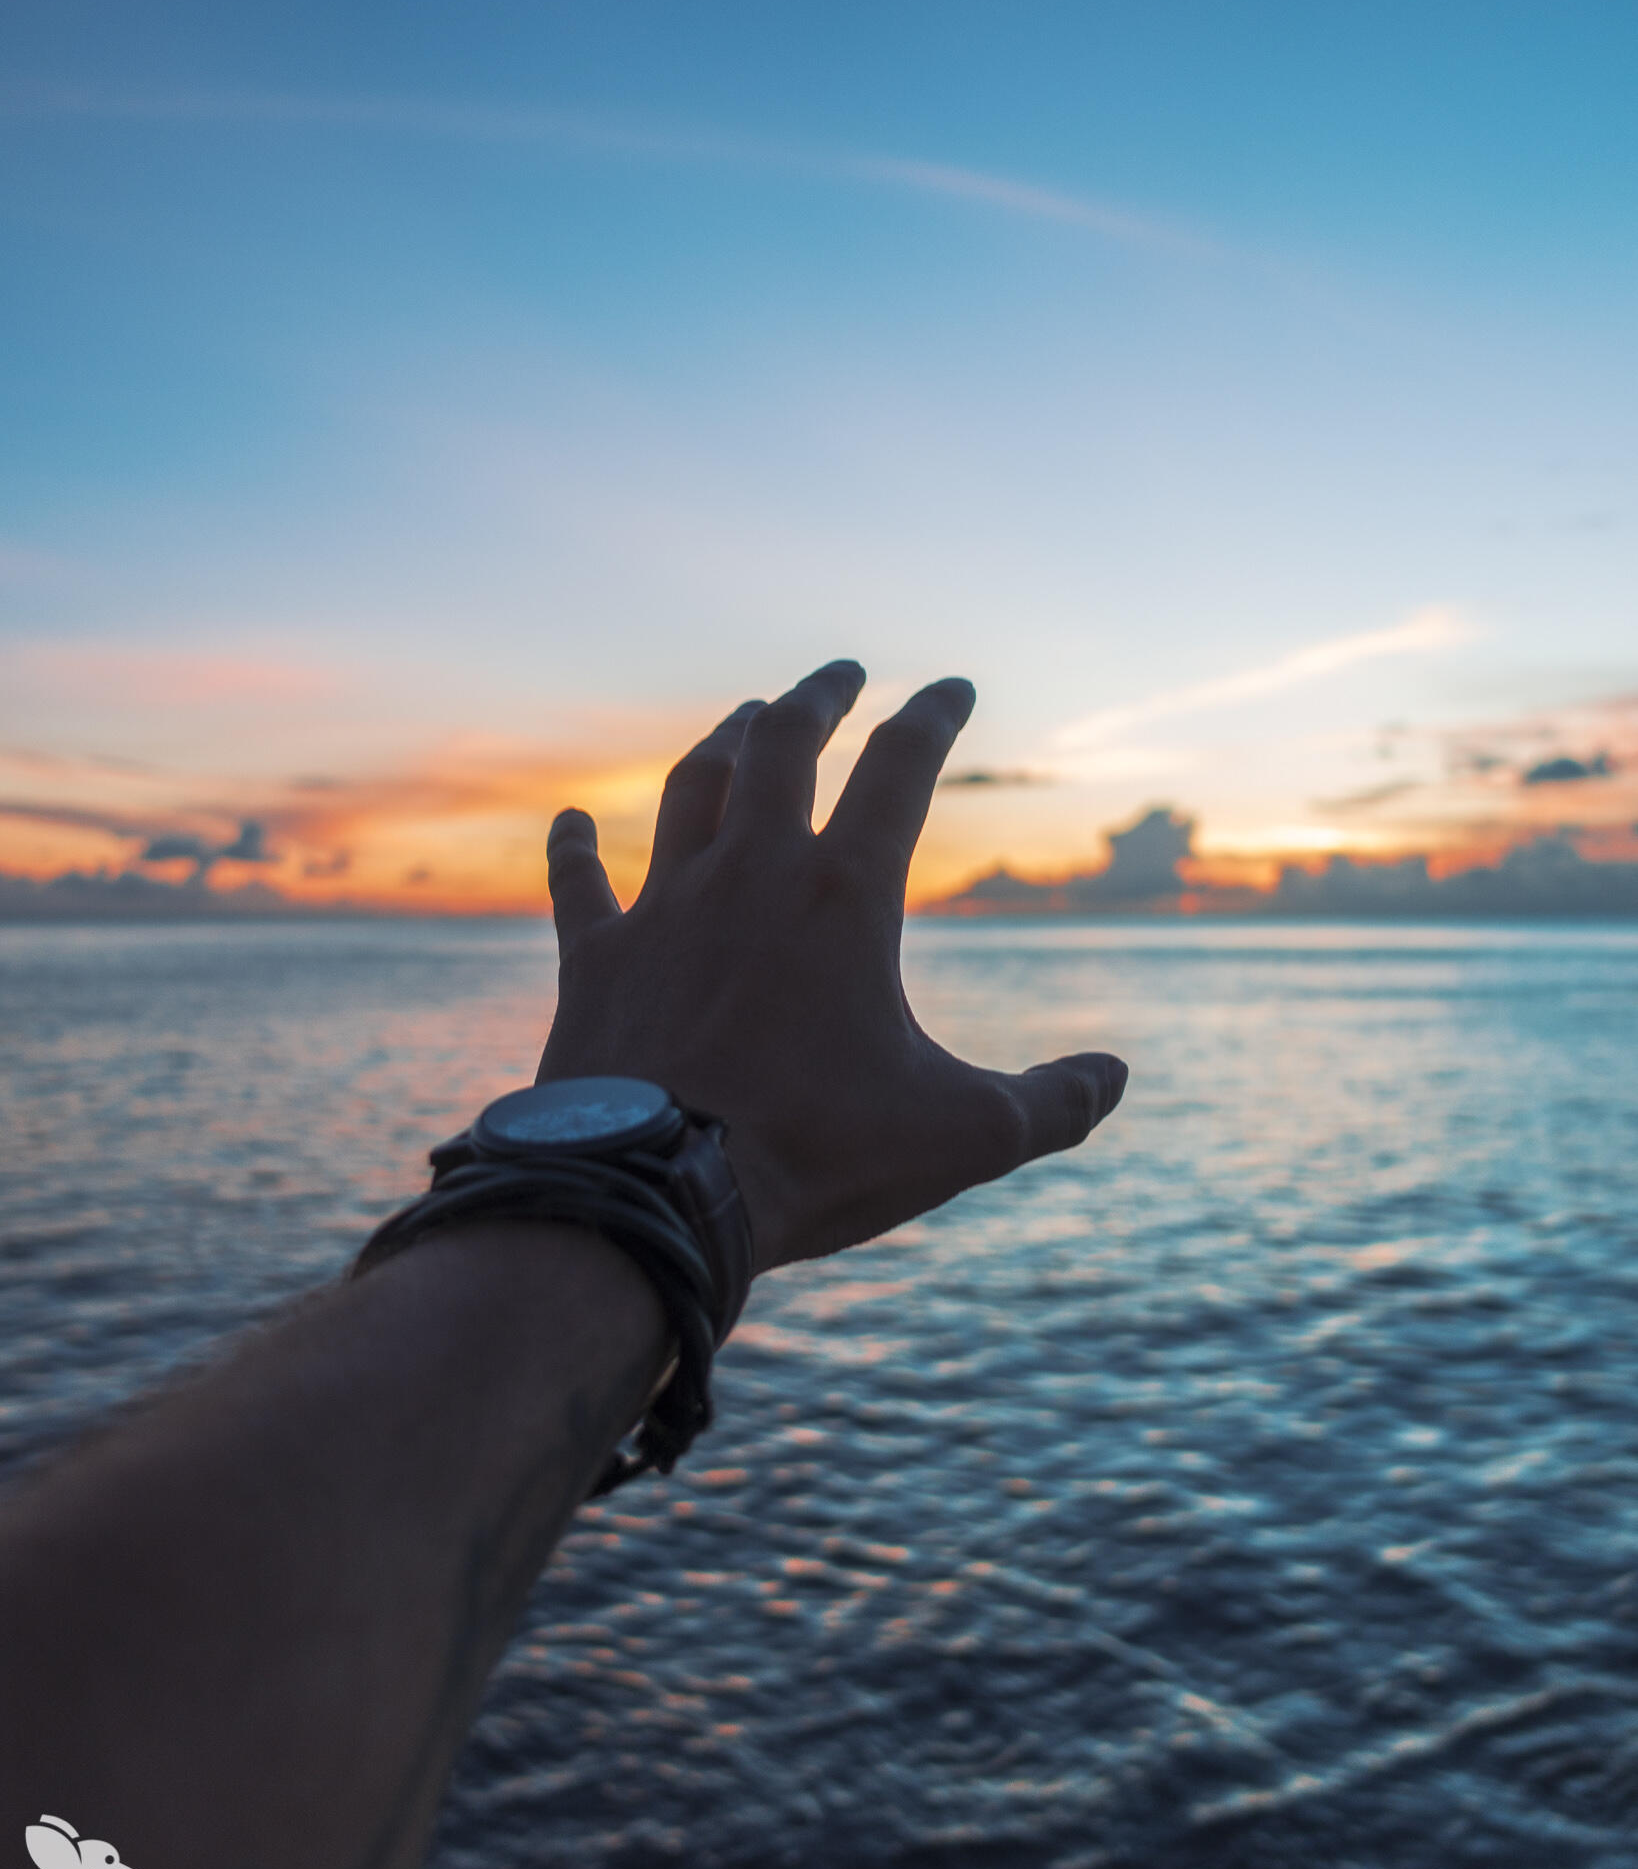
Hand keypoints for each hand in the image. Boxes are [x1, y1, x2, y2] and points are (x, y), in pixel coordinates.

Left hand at [538, 659, 1126, 1272]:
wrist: (657, 1194)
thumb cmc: (816, 1155)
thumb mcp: (963, 1136)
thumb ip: (1052, 1103)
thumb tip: (1116, 1076)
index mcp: (845, 897)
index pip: (901, 769)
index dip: (934, 717)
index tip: (952, 687)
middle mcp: (750, 876)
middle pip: (782, 744)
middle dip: (818, 697)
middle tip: (840, 674)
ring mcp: (664, 910)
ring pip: (691, 788)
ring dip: (721, 743)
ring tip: (744, 717)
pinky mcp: (596, 959)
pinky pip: (579, 884)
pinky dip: (574, 849)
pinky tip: (570, 822)